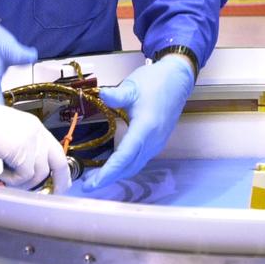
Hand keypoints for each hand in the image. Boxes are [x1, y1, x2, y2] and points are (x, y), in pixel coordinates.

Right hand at [0, 84, 70, 190]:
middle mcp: (37, 132)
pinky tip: (0, 172)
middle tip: (53, 193)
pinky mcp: (21, 150)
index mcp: (34, 127)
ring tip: (6, 177)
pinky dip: (12, 179)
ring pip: (39, 173)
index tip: (59, 182)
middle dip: (59, 181)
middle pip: (59, 162)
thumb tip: (24, 170)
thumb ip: (20, 147)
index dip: (59, 169)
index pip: (55, 150)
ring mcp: (30, 140)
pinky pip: (24, 175)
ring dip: (23, 182)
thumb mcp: (8, 133)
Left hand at [81, 55, 194, 190]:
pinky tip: (112, 164)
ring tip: (95, 176)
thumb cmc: (155, 82)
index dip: (108, 172)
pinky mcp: (157, 143)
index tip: (93, 183)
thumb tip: (102, 95)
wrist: (177, 80)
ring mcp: (157, 143)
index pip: (125, 157)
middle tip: (87, 183)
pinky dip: (124, 166)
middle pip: (129, 167)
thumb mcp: (133, 85)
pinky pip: (139, 160)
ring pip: (135, 166)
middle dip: (108, 178)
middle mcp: (153, 141)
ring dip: (116, 173)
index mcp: (146, 128)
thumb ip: (117, 94)